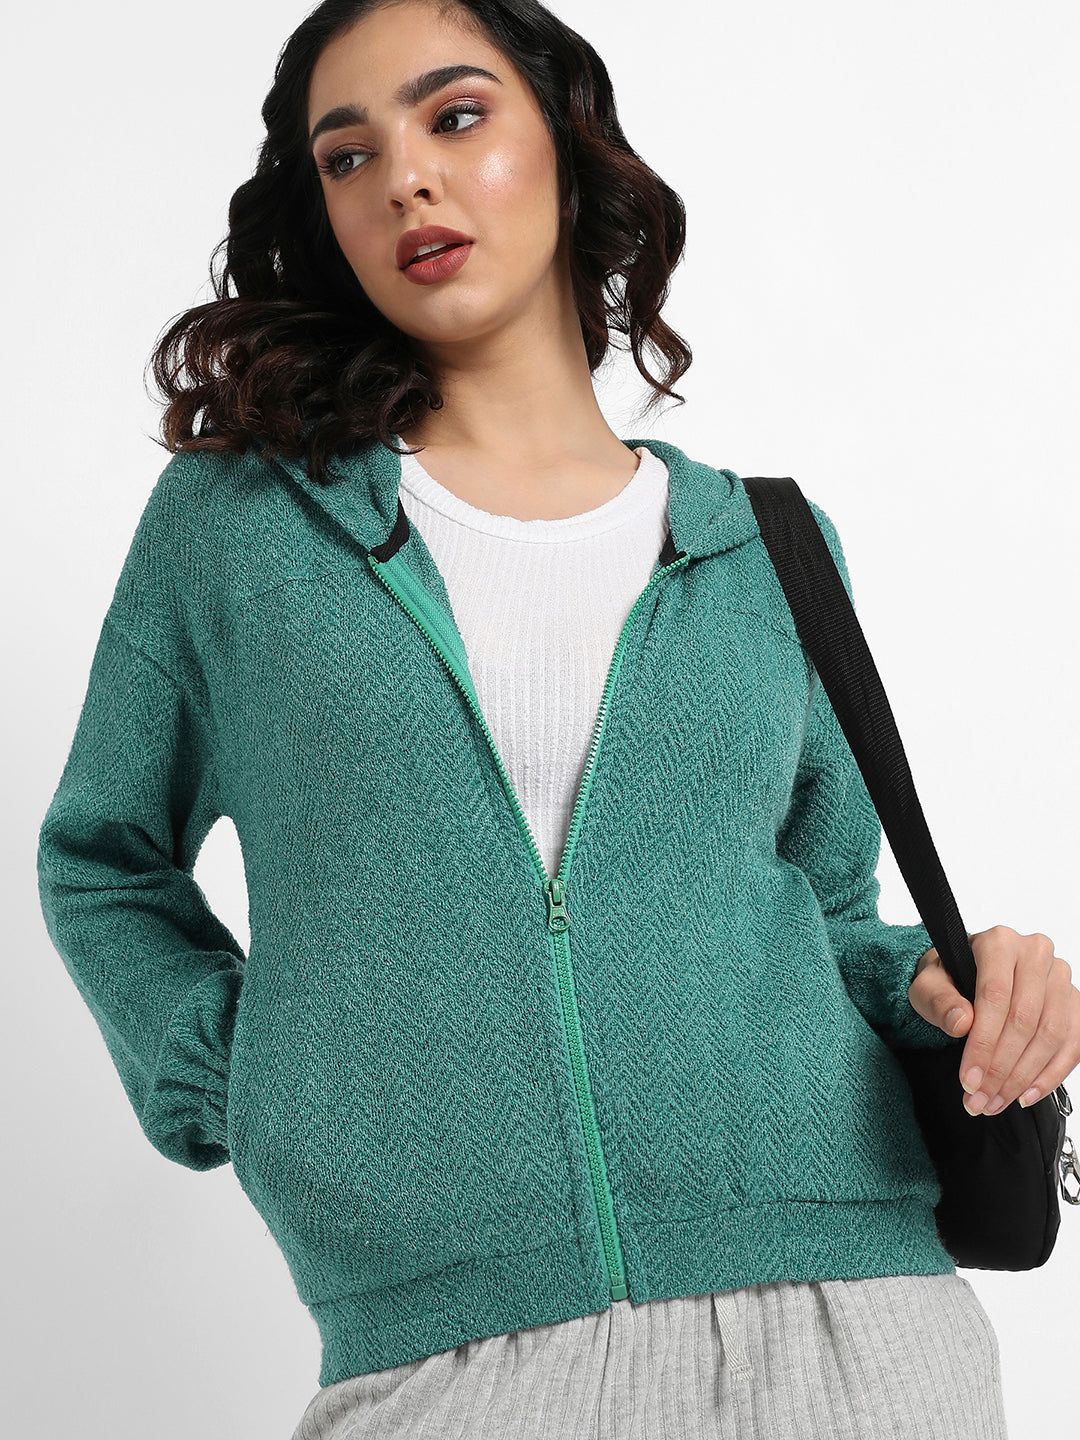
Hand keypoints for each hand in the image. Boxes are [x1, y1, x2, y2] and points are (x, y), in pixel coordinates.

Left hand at [908, 925, 1079, 1116]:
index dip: (983, 1043)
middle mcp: (1035, 953)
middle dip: (1001, 1069)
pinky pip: (1072, 1043)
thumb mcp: (927, 985)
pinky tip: (1026, 1094)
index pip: (995, 997)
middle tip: (980, 1099)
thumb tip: (961, 1022)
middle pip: (1025, 1020)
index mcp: (998, 942)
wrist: (962, 974)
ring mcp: (1058, 977)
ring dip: (1024, 1077)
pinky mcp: (1072, 1001)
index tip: (968, 1079)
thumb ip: (938, 1000)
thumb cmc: (946, 977)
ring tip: (996, 1102)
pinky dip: (1051, 1074)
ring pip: (1051, 1035)